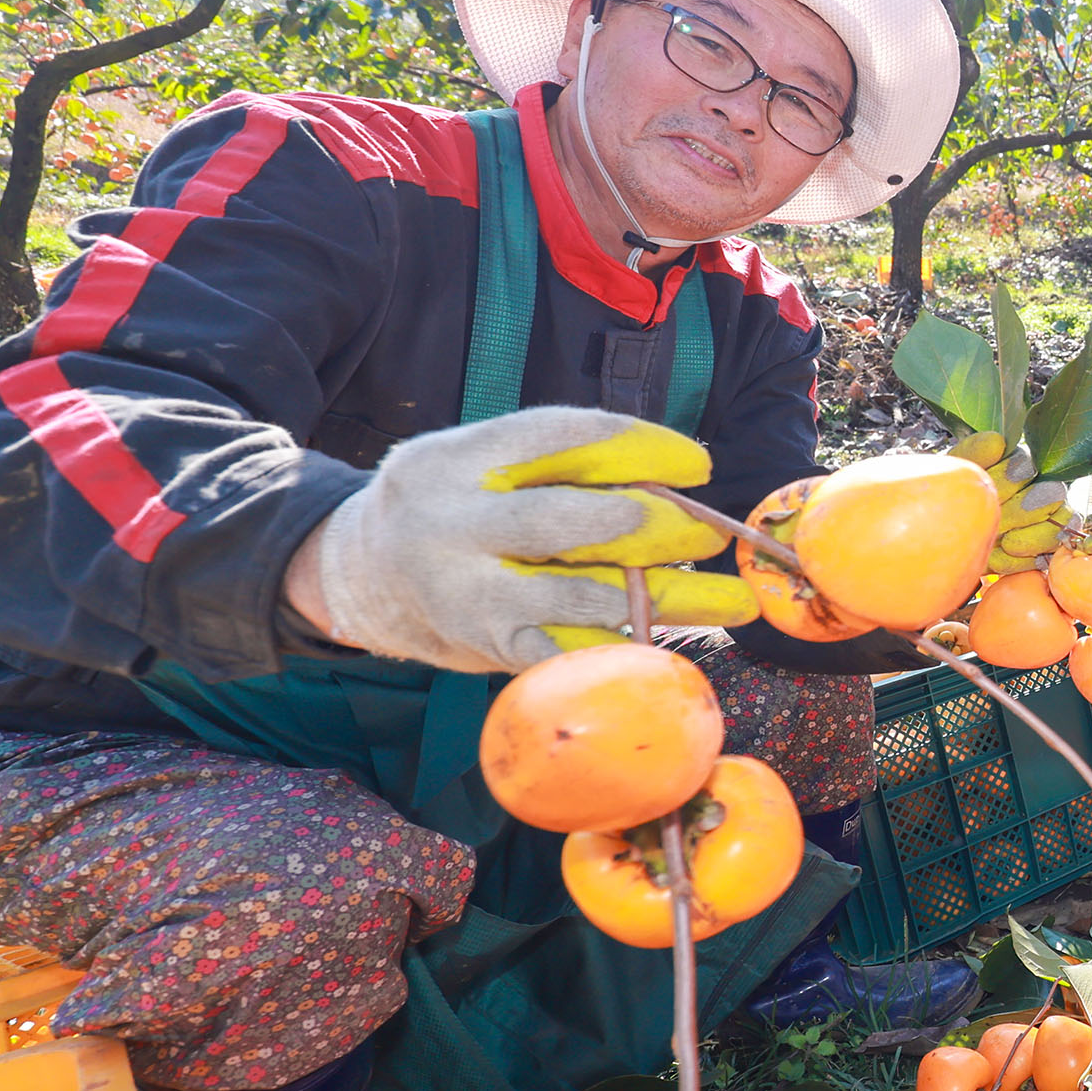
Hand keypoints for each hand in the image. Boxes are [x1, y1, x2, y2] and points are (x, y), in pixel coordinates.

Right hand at [310, 407, 754, 672]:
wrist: (359, 577)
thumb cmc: (452, 506)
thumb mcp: (480, 460)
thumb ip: (557, 461)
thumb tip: (674, 478)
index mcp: (456, 458)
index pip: (560, 437)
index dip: (640, 447)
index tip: (698, 462)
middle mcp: (452, 524)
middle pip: (568, 519)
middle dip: (652, 525)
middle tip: (709, 532)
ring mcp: (466, 594)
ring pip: (582, 594)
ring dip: (667, 598)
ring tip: (732, 600)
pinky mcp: (485, 648)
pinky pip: (568, 652)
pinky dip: (627, 652)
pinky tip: (676, 650)